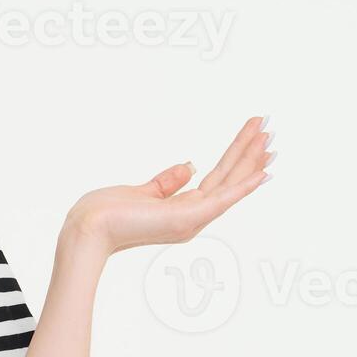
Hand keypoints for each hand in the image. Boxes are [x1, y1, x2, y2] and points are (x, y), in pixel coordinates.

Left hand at [63, 116, 273, 258]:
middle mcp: (193, 217)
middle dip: (249, 152)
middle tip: (268, 127)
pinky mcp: (187, 219)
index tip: (252, 137)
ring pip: (230, 184)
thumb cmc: (107, 214)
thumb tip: (192, 165)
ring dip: (251, 159)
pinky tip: (262, 172)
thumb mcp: (143, 191)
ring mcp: (192, 219)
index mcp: (183, 211)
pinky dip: (244, 186)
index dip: (236, 157)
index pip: (218, 179)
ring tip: (268, 135)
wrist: (88, 228)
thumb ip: (168, 181)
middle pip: (229, 178)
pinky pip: (223, 199)